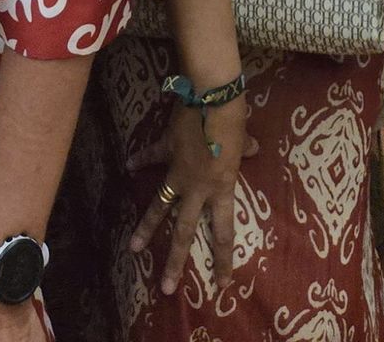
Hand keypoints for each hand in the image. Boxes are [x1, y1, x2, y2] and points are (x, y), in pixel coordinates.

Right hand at [130, 91, 244, 297]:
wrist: (211, 94)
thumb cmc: (234, 119)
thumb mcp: (244, 139)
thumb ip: (245, 151)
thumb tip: (255, 150)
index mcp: (221, 188)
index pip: (223, 233)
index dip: (222, 260)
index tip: (221, 285)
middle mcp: (197, 187)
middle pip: (184, 231)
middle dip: (175, 261)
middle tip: (166, 288)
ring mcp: (178, 170)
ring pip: (160, 206)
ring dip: (147, 227)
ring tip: (134, 248)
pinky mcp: (166, 149)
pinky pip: (152, 156)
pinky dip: (141, 159)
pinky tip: (128, 165)